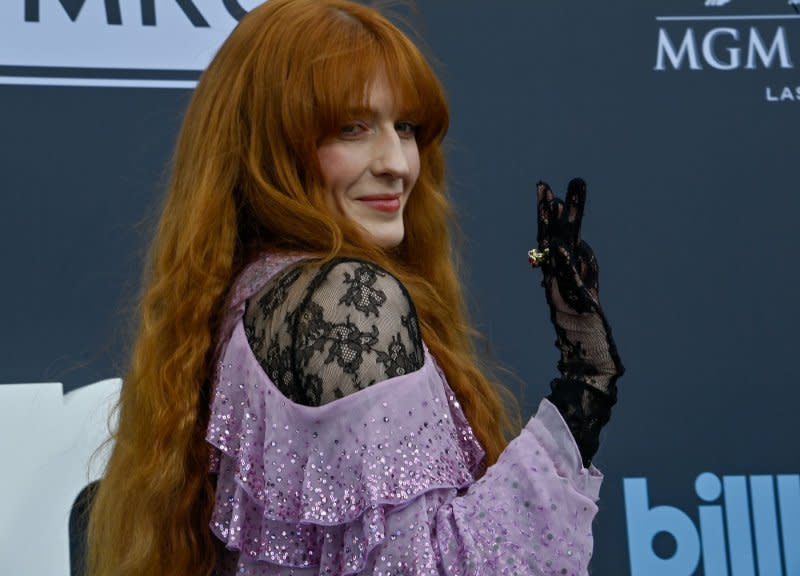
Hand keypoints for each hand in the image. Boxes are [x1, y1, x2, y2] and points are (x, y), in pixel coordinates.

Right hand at [530, 178, 622, 395]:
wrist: (588, 367)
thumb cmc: (587, 336)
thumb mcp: (586, 295)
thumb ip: (581, 271)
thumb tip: (578, 248)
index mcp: (559, 278)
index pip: (551, 240)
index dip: (548, 215)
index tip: (545, 188)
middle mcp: (558, 283)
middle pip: (551, 241)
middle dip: (549, 213)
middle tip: (544, 185)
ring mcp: (565, 293)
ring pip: (559, 256)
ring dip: (558, 229)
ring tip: (557, 202)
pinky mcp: (578, 306)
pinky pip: (571, 281)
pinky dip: (567, 264)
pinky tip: (565, 246)